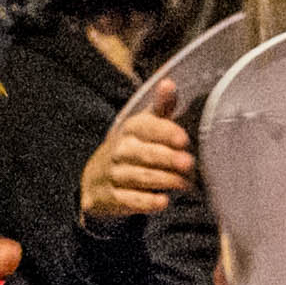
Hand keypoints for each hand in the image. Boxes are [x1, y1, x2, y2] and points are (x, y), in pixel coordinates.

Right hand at [89, 84, 191, 217]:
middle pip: (145, 154)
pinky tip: (163, 202)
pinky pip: (128, 200)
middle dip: (168, 159)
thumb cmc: (132, 148)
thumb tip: (169, 82)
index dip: (165, 133)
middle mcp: (119, 150)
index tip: (183, 139)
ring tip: (186, 185)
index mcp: (130, 128)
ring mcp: (112, 174)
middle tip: (189, 164)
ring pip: (139, 177)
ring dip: (164, 181)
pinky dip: (146, 202)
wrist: (96, 179)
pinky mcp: (108, 197)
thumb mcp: (144, 125)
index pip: (147, 127)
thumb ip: (161, 107)